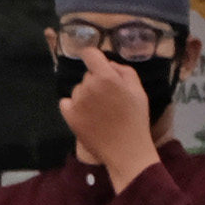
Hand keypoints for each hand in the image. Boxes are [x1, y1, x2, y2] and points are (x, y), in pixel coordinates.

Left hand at [58, 49, 158, 183]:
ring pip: (78, 90)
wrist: (126, 151)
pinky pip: (66, 103)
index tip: (98, 66)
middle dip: (96, 82)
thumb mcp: (139, 91)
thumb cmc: (135, 120)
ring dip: (85, 96)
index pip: (89, 53)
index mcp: (105, 77)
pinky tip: (86, 117)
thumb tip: (108, 65)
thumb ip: (124, 71)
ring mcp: (76, 101)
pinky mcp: (69, 116)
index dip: (94, 58)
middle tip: (108, 100)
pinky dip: (73, 107)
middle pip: (87, 76)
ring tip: (99, 113)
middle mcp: (88, 86)